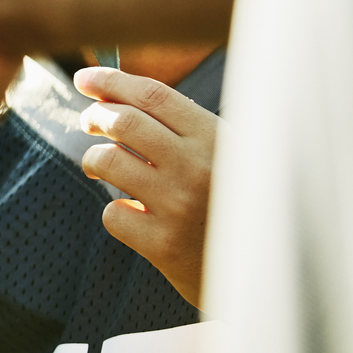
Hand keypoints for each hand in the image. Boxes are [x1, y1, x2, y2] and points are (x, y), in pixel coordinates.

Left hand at [74, 66, 218, 307]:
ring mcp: (179, 207)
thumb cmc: (235, 202)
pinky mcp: (164, 245)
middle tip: (89, 122)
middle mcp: (197, 167)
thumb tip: (112, 90)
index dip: (112, 82)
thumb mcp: (226, 154)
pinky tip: (132, 213)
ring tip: (99, 165)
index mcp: (216, 138)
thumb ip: (181, 125)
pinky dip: (115, 210)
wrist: (266, 273)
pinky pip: (113, 213)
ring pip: (108, 161)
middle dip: (95, 116)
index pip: (153, 95)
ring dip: (94, 159)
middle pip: (123, 121)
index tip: (86, 79)